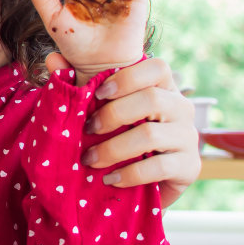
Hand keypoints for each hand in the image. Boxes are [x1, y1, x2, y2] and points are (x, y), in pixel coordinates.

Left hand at [48, 53, 200, 204]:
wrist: (143, 186)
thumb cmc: (118, 138)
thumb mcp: (99, 112)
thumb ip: (78, 84)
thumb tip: (53, 59)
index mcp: (163, 88)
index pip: (157, 67)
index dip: (127, 77)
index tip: (97, 92)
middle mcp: (181, 108)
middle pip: (152, 99)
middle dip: (112, 114)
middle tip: (87, 129)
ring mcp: (189, 138)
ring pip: (151, 134)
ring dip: (113, 148)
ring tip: (90, 160)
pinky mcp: (190, 167)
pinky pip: (159, 167)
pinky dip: (129, 174)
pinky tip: (110, 179)